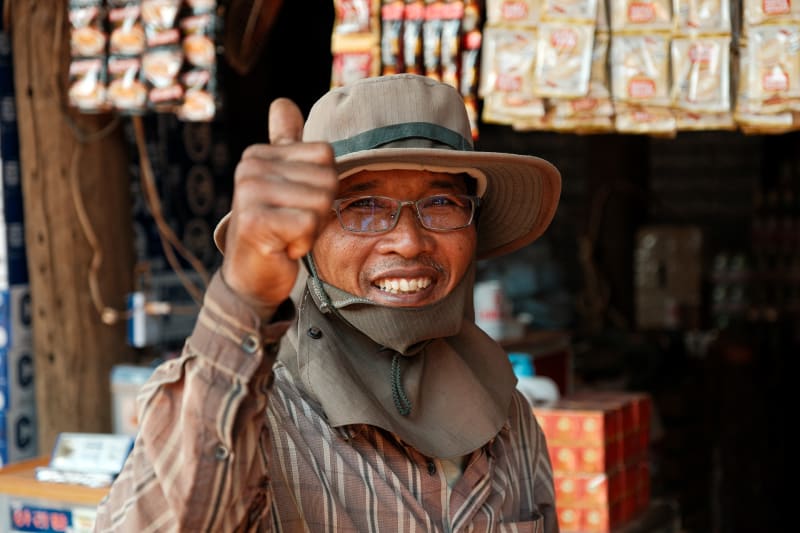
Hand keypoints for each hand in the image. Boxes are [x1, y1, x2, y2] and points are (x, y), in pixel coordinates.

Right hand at [221, 98, 337, 313]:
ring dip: (311, 230)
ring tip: (286, 236)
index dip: (323, 187)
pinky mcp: (255, 220)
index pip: (326, 155)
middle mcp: (250, 166)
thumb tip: (281, 101)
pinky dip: (303, 243)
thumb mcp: (283, 182)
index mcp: (260, 154)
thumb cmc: (275, 230)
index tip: (296, 205)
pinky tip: (281, 248)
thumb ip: (286, 143)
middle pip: (327, 179)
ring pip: (321, 203)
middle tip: (292, 226)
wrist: (251, 278)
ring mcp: (249, 192)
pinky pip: (308, 224)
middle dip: (319, 212)